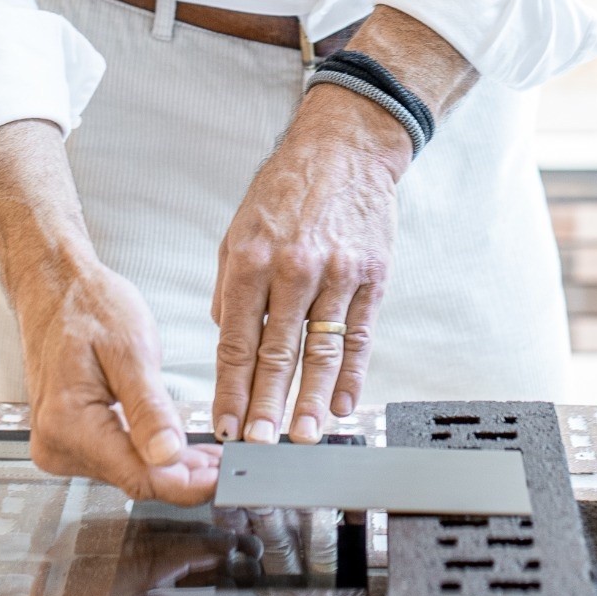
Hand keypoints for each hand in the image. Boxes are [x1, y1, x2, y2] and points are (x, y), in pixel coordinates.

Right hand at [0, 119, 217, 504]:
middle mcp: (56, 443)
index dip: (188, 484)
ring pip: (128, 473)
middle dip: (184, 475)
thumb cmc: (88, 306)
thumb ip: (149, 408)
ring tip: (211, 456)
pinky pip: (116, 459)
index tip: (226, 480)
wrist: (54, 288)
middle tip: (230, 465)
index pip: (139, 476)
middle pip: (135, 479)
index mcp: (68, 422)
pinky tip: (179, 450)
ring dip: (170, 468)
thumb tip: (168, 456)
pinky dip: (149, 456)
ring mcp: (58, 445)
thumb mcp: (130, 349)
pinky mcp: (67, 441)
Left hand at [211, 81, 408, 445]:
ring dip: (308, 400)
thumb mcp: (238, 231)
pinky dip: (349, 374)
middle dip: (265, 406)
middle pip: (276, 353)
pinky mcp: (370, 277)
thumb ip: (230, 290)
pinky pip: (358, 335)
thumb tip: (228, 342)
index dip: (230, 388)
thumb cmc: (287, 191)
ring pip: (319, 351)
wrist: (344, 150)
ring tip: (301, 436)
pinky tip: (340, 404)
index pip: (235, 340)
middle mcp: (293, 269)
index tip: (225, 423)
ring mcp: (336, 274)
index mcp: (251, 260)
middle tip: (258, 445)